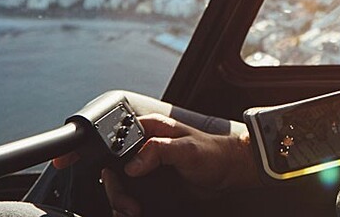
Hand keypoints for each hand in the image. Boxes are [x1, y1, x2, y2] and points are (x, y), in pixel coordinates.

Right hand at [101, 113, 261, 216]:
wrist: (227, 172)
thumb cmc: (213, 153)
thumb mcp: (186, 149)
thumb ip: (159, 151)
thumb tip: (132, 165)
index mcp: (149, 129)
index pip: (114, 144)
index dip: (111, 165)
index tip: (119, 182)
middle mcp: (144, 146)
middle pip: (114, 170)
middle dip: (117, 192)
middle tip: (130, 207)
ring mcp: (146, 166)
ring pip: (120, 185)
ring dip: (121, 202)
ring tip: (134, 211)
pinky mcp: (151, 182)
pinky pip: (131, 195)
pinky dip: (128, 207)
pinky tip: (137, 212)